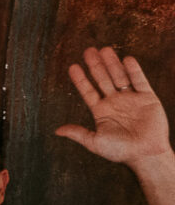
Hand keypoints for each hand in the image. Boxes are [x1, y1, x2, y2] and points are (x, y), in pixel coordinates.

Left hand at [56, 45, 169, 167]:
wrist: (146, 154)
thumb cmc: (121, 151)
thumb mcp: (95, 142)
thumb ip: (78, 133)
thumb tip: (57, 130)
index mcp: (101, 111)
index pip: (88, 91)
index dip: (80, 79)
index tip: (73, 66)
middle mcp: (115, 102)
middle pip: (103, 79)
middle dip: (95, 65)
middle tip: (88, 50)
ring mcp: (131, 98)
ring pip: (120, 76)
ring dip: (112, 63)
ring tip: (104, 49)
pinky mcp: (148, 98)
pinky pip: (140, 81)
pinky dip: (134, 70)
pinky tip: (126, 59)